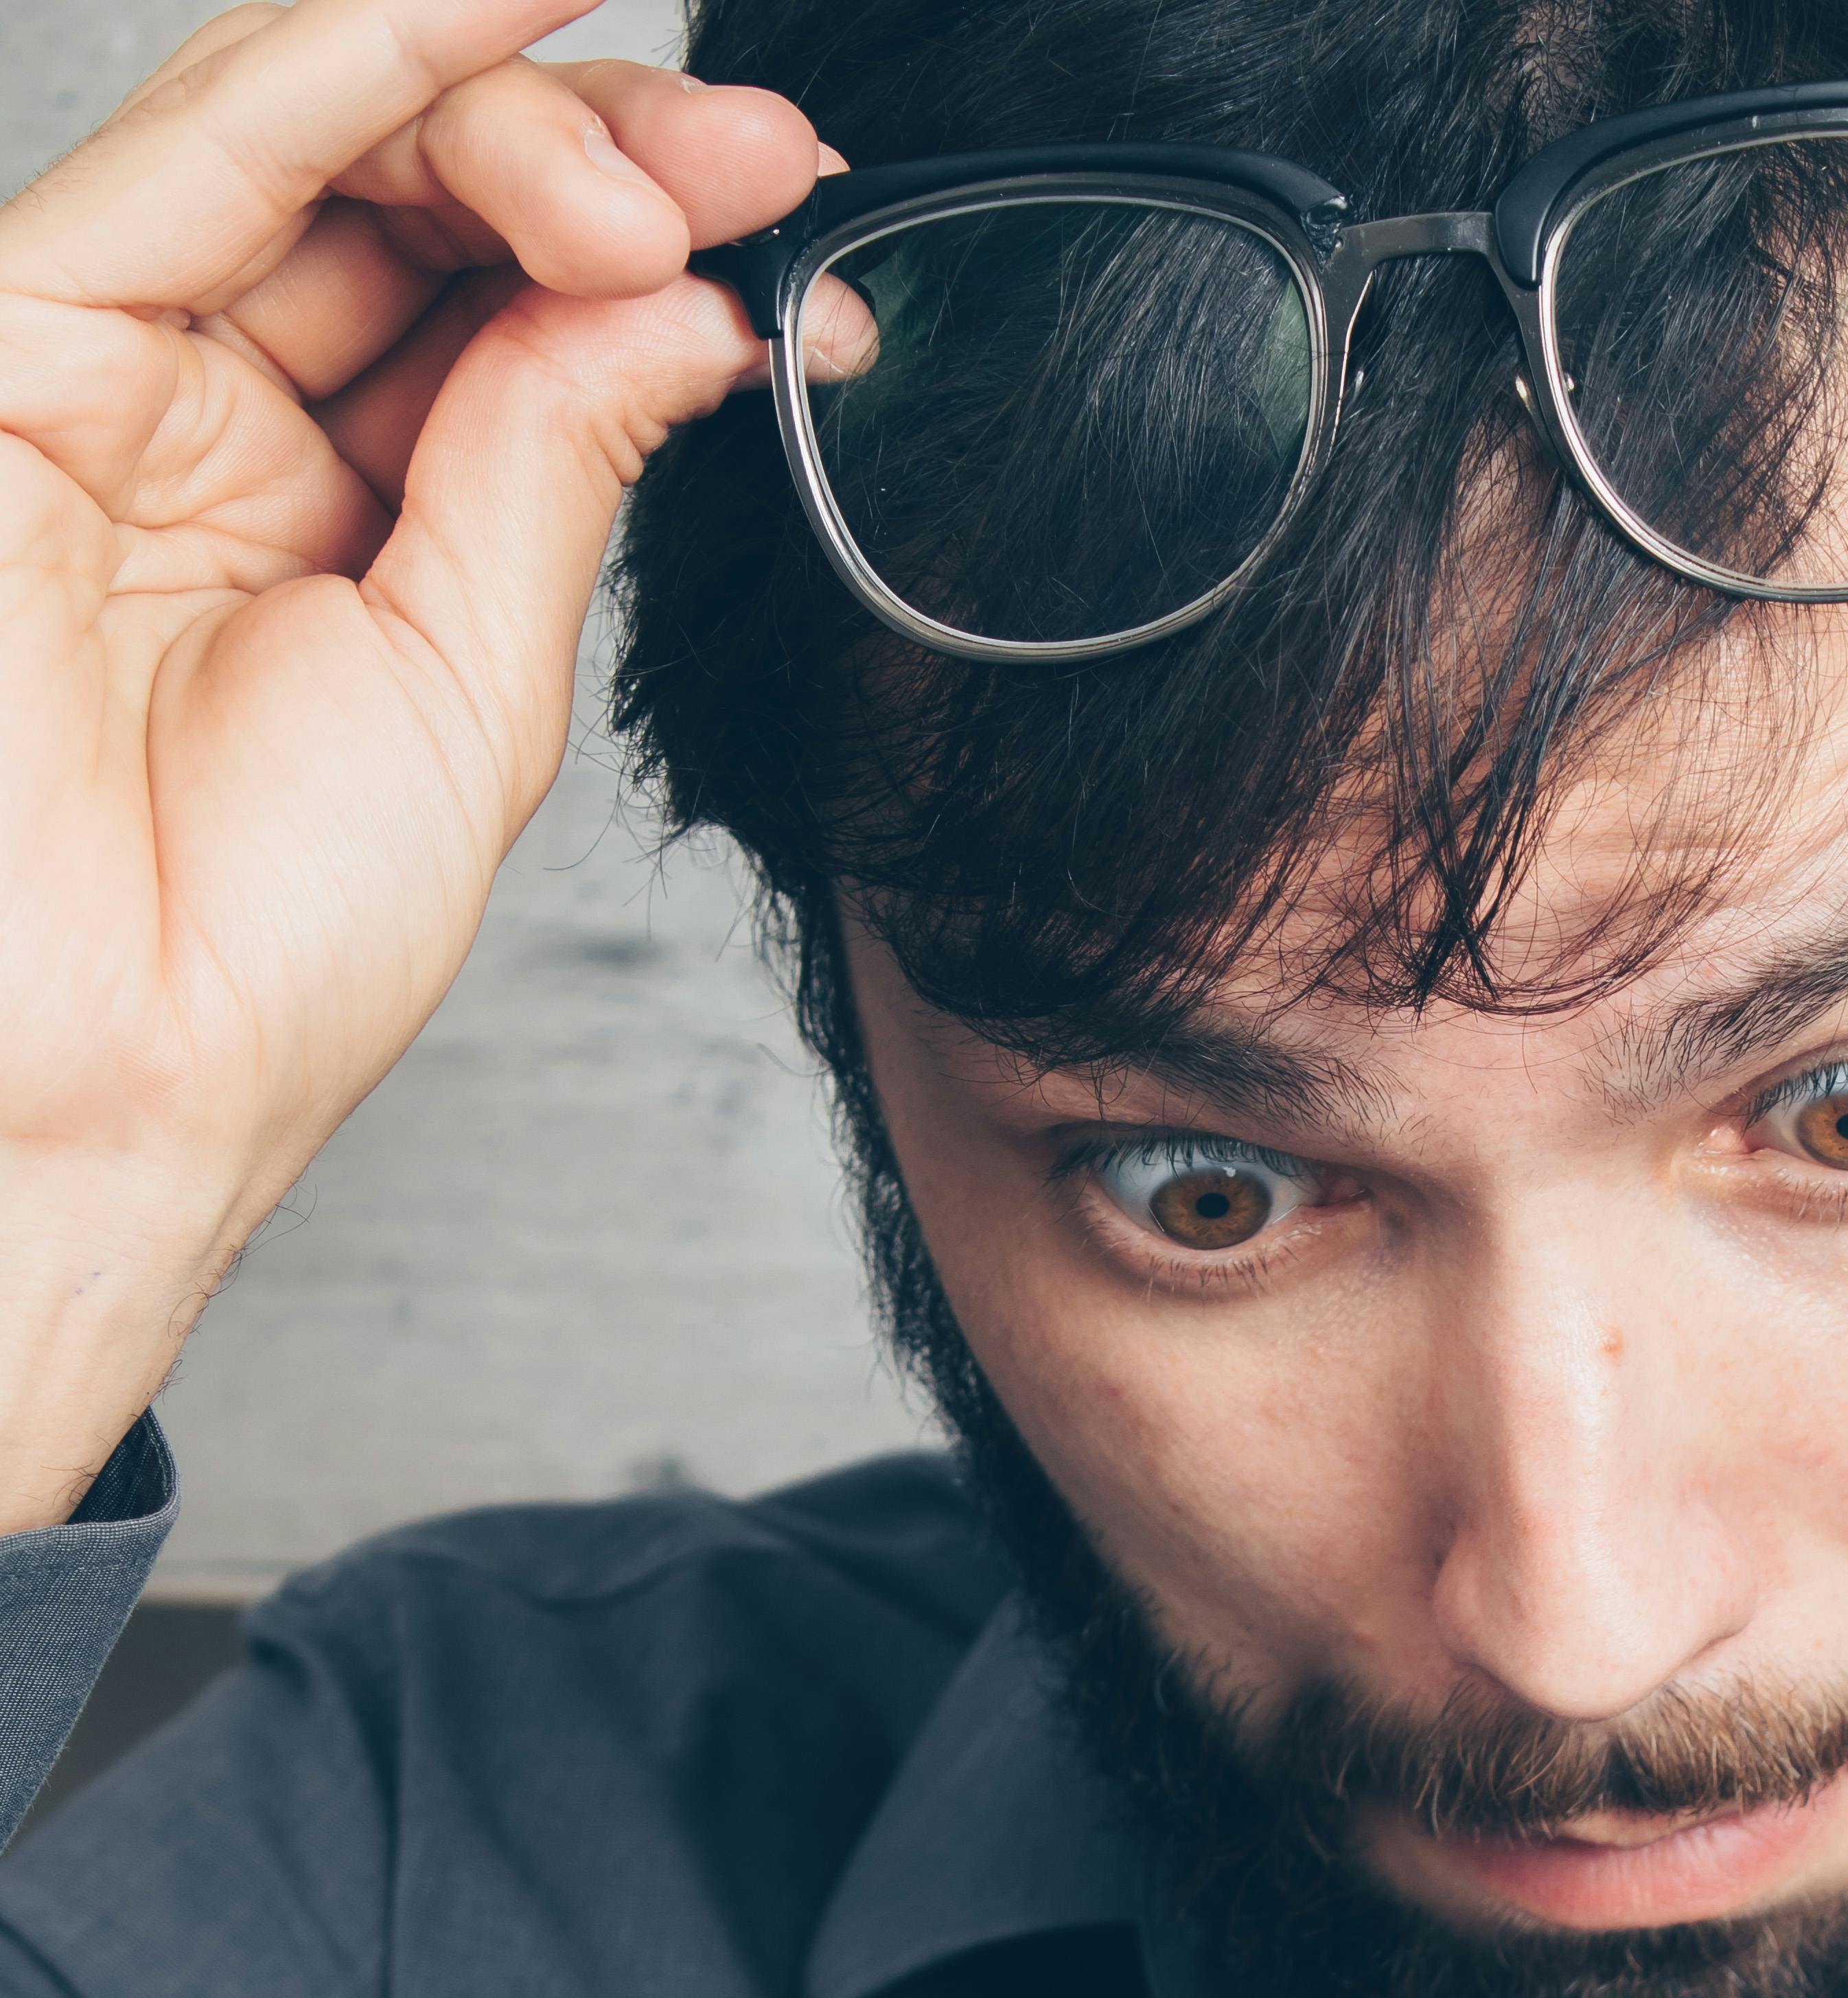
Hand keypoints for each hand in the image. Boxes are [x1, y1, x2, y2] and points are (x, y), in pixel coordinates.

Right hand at [0, 0, 828, 1529]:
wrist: (109, 1072)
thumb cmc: (254, 947)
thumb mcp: (471, 686)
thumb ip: (551, 470)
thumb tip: (685, 308)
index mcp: (339, 517)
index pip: (506, 311)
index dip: (658, 253)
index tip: (802, 251)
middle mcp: (226, 420)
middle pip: (433, 199)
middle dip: (620, 161)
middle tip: (762, 179)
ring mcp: (124, 367)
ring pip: (335, 142)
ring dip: (527, 115)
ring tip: (680, 165)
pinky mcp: (23, 338)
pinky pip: (213, 148)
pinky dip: (366, 54)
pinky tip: (501, 3)